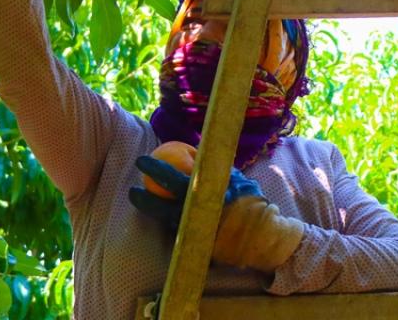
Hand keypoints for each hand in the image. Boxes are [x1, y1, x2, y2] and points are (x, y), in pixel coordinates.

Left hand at [129, 156, 303, 271]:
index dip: (155, 168)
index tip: (141, 160)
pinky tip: (158, 213)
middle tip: (131, 188)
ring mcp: (199, 234)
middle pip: (163, 208)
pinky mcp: (200, 248)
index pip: (175, 179)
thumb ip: (211, 166)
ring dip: (151, 211)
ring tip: (139, 199)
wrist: (265, 235)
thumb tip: (188, 150)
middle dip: (143, 199)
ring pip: (166, 223)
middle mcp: (201, 215)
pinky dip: (168, 222)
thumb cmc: (247, 200)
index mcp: (209, 193)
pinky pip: (178, 233)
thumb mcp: (233, 178)